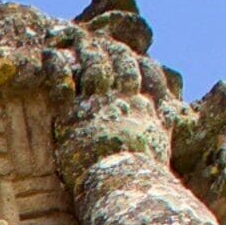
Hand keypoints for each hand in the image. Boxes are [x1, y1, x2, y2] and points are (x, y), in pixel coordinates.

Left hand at [57, 35, 167, 173]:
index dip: (139, 62)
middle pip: (122, 63)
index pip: (147, 74)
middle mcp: (126, 100)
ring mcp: (102, 103)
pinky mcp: (76, 113)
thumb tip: (174, 113)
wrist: (123, 184)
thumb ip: (165, 126)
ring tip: (78, 40)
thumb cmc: (142, 175)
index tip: (134, 54)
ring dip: (87, 50)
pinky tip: (51, 54)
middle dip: (114, 50)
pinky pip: (64, 81)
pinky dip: (57, 65)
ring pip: (95, 65)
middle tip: (104, 41)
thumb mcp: (163, 147)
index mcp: (147, 108)